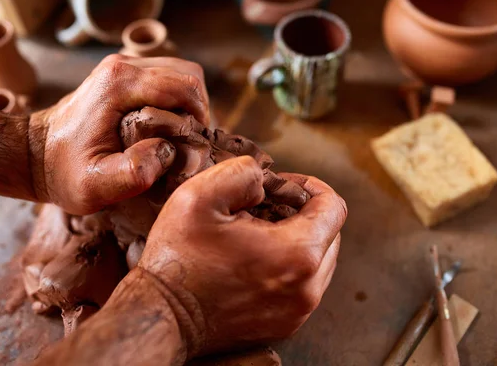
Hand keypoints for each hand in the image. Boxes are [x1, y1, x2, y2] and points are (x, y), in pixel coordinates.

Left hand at [29, 55, 209, 214]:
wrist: (33, 155)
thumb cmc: (63, 172)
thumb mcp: (94, 186)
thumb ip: (133, 173)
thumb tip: (167, 151)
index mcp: (119, 85)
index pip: (184, 87)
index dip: (200, 117)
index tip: (193, 146)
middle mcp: (123, 67)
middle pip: (187, 74)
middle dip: (198, 109)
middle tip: (189, 142)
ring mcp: (122, 66)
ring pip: (180, 73)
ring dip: (188, 104)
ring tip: (179, 136)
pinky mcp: (123, 74)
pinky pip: (166, 78)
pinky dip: (176, 100)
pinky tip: (165, 127)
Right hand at [138, 156, 346, 354]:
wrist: (162, 315)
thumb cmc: (178, 258)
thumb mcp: (199, 195)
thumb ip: (242, 171)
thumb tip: (264, 180)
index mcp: (296, 254)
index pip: (334, 207)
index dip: (311, 186)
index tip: (282, 186)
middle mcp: (306, 289)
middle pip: (331, 234)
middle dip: (305, 212)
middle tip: (266, 206)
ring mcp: (298, 311)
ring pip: (321, 260)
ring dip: (299, 239)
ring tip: (259, 233)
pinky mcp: (286, 324)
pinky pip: (305, 284)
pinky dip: (290, 265)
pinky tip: (256, 258)